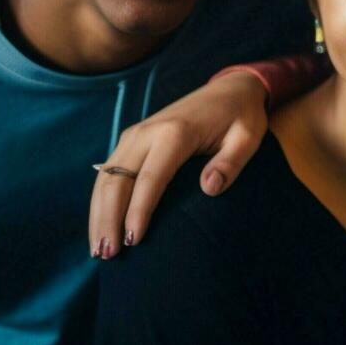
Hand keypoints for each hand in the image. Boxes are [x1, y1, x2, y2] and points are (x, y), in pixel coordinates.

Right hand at [88, 70, 269, 258]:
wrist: (229, 89)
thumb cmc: (241, 117)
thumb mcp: (247, 138)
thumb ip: (230, 163)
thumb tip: (209, 188)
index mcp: (175, 132)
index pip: (151, 178)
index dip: (139, 211)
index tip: (133, 241)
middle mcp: (148, 132)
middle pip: (118, 179)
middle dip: (108, 219)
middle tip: (107, 255)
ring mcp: (135, 134)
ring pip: (105, 177)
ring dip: (98, 213)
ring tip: (98, 250)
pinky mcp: (131, 139)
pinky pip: (107, 172)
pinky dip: (100, 200)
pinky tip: (100, 226)